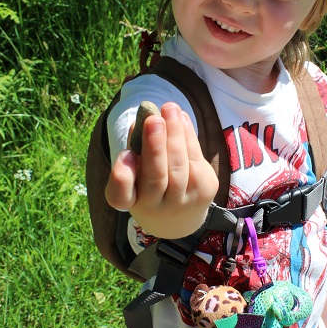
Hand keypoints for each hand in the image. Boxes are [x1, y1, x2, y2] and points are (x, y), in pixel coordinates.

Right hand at [105, 102, 218, 238]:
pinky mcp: (205, 191)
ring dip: (176, 134)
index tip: (126, 154)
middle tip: (154, 119)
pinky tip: (181, 118)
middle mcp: (156, 207)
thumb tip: (138, 123)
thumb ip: (132, 152)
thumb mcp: (134, 176)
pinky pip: (196, 159)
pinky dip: (188, 135)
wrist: (179, 218)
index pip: (121, 196)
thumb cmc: (148, 188)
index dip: (122, 176)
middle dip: (155, 146)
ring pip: (180, 166)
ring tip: (170, 109)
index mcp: (131, 202)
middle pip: (155, 177)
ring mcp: (183, 201)